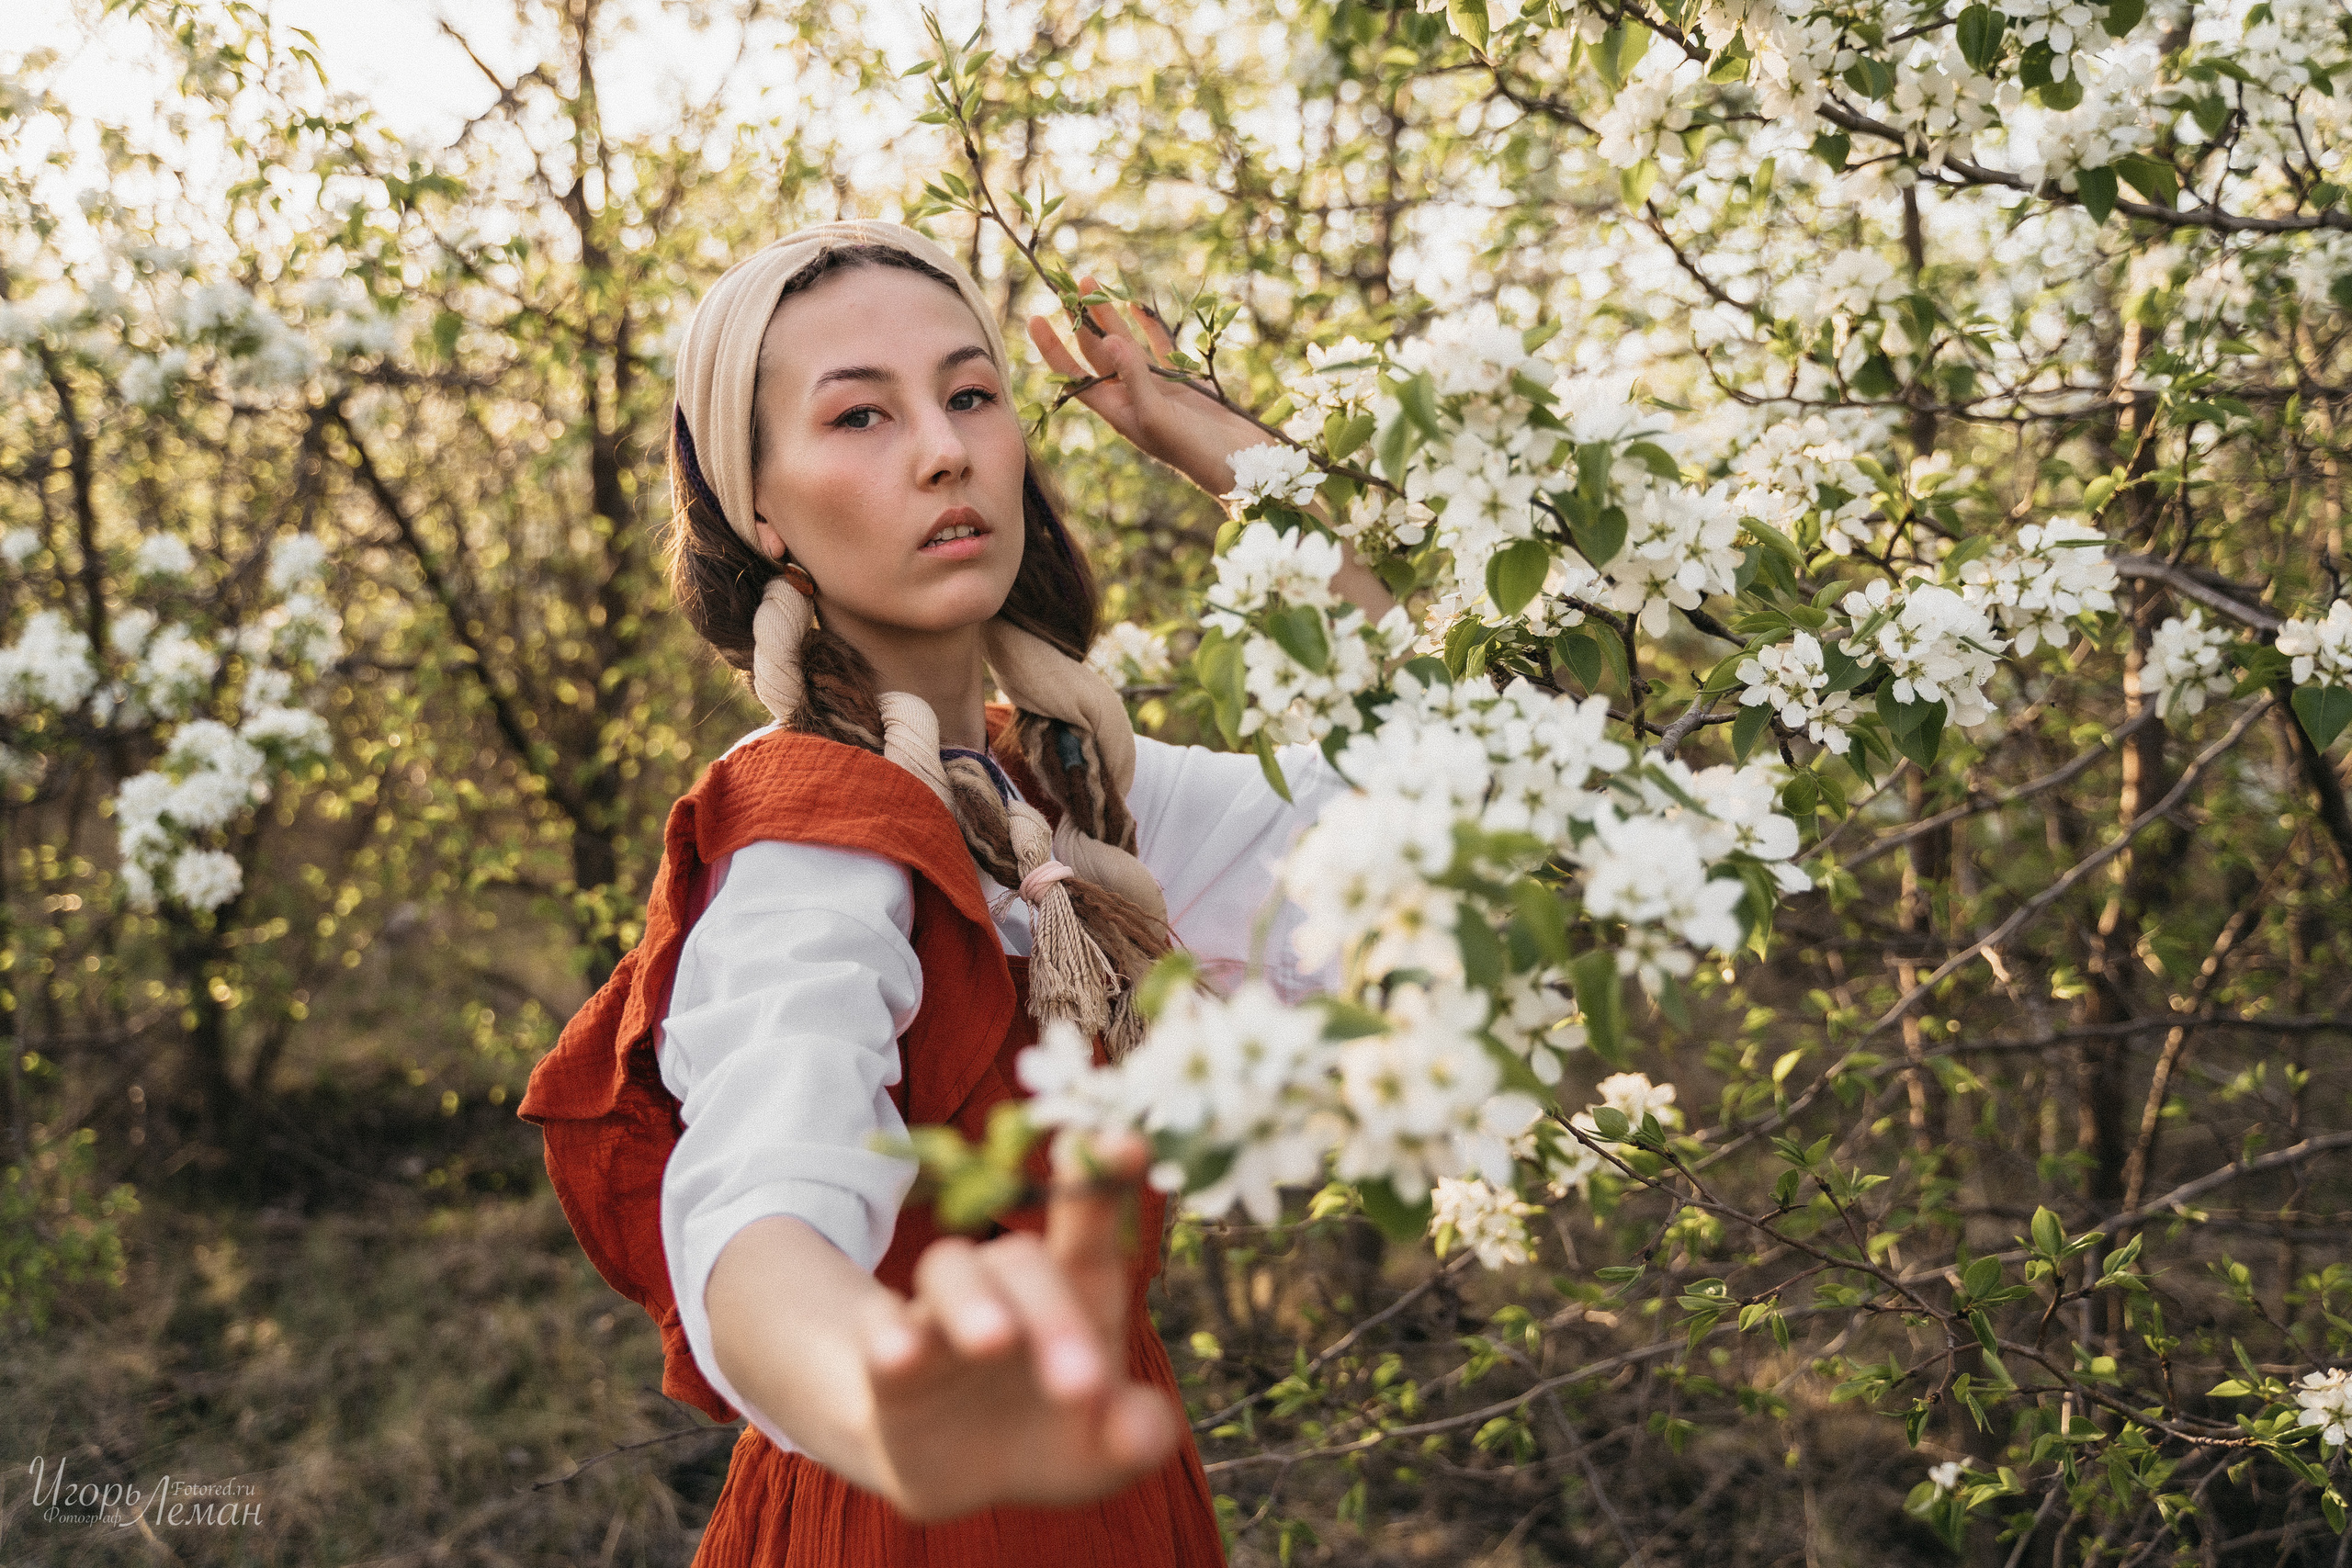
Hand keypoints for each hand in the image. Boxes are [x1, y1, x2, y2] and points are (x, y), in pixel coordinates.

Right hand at [857, 1131, 1178, 1520]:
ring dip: (972, 1302)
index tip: (1125, 1143)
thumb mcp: (1100, 1449)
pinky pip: (881, 1329)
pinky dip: (889, 1336)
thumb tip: (1150, 1434)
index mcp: (1075, 1295)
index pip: (1092, 1230)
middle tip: (1084, 1385)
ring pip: (951, 1271)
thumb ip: (1134, 1435)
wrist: (955, 1469)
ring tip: (993, 1341)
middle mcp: (1010, 1288)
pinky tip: (899, 1354)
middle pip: (1026, 1262)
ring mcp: (943, 1315)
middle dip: (1054, 1316)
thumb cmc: (1047, 1435)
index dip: (1105, 1183)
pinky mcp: (887, 1358)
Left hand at [1027, 277, 1268, 500]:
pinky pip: (1159, 348)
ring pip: (1125, 344)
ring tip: (1093, 282)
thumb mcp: (1159, 416)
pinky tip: (1135, 307)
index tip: (1035, 317)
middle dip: (1081, 320)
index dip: (1053, 349)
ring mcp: (1156, 388)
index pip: (1075, 376)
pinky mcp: (1182, 381)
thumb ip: (1135, 378)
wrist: (1240, 465)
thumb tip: (1110, 339)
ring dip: (1109, 316)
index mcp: (1117, 411)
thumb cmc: (1195, 451)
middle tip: (1067, 284)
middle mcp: (1130, 398)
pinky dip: (1147, 327)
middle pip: (1096, 353)